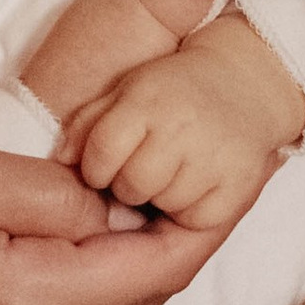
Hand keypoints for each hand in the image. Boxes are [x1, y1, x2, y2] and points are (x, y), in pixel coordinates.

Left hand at [71, 14, 302, 228]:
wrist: (243, 86)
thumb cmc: (174, 92)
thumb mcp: (126, 91)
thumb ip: (87, 123)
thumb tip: (61, 163)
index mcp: (148, 100)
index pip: (102, 153)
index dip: (96, 168)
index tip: (106, 166)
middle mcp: (183, 126)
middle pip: (132, 185)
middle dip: (129, 185)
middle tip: (144, 168)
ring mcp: (214, 156)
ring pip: (165, 203)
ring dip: (161, 196)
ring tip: (172, 172)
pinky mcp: (240, 183)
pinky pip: (197, 218)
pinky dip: (191, 209)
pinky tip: (195, 184)